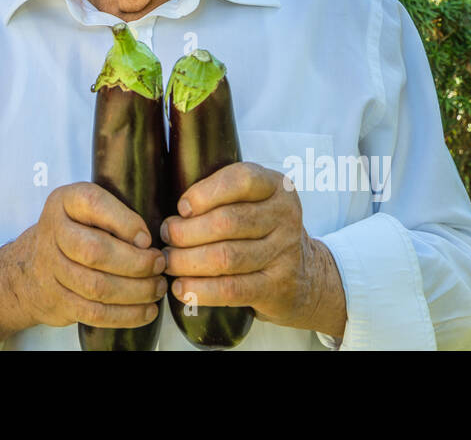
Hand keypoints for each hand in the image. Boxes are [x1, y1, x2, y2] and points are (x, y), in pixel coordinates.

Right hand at [0, 182, 167, 341]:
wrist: (29, 270)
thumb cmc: (74, 233)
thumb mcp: (86, 209)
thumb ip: (113, 213)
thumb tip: (149, 242)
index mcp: (64, 202)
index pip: (93, 204)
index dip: (125, 222)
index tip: (147, 238)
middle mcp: (53, 233)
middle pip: (95, 251)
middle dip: (136, 262)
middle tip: (159, 264)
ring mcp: (52, 270)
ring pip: (97, 287)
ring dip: (136, 291)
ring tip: (157, 287)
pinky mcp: (58, 301)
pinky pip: (95, 313)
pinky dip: (126, 315)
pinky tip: (146, 311)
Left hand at [160, 162, 345, 337]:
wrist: (305, 276)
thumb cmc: (261, 230)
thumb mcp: (254, 200)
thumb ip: (222, 193)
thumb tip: (174, 208)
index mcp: (276, 186)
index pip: (241, 180)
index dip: (204, 193)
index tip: (181, 207)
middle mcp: (285, 217)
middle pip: (226, 222)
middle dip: (185, 232)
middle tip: (166, 237)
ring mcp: (284, 253)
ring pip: (225, 257)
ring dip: (186, 261)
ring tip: (168, 261)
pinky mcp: (277, 288)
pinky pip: (231, 289)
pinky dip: (200, 290)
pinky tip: (181, 288)